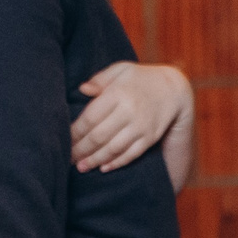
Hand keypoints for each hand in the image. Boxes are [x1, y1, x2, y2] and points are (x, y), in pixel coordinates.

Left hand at [73, 62, 193, 175]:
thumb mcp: (122, 70)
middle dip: (81, 150)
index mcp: (118, 93)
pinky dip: (116, 163)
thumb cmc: (140, 78)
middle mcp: (129, 111)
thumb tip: (82, 89)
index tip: (64, 139)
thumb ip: (100, 79)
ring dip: (95, 160)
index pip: (91, 117)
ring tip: (81, 167)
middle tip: (68, 159)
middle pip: (99, 136)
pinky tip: (103, 167)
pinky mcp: (149, 138)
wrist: (174, 89)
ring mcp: (141, 127)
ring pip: (113, 148)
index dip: (75, 131)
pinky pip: (130, 154)